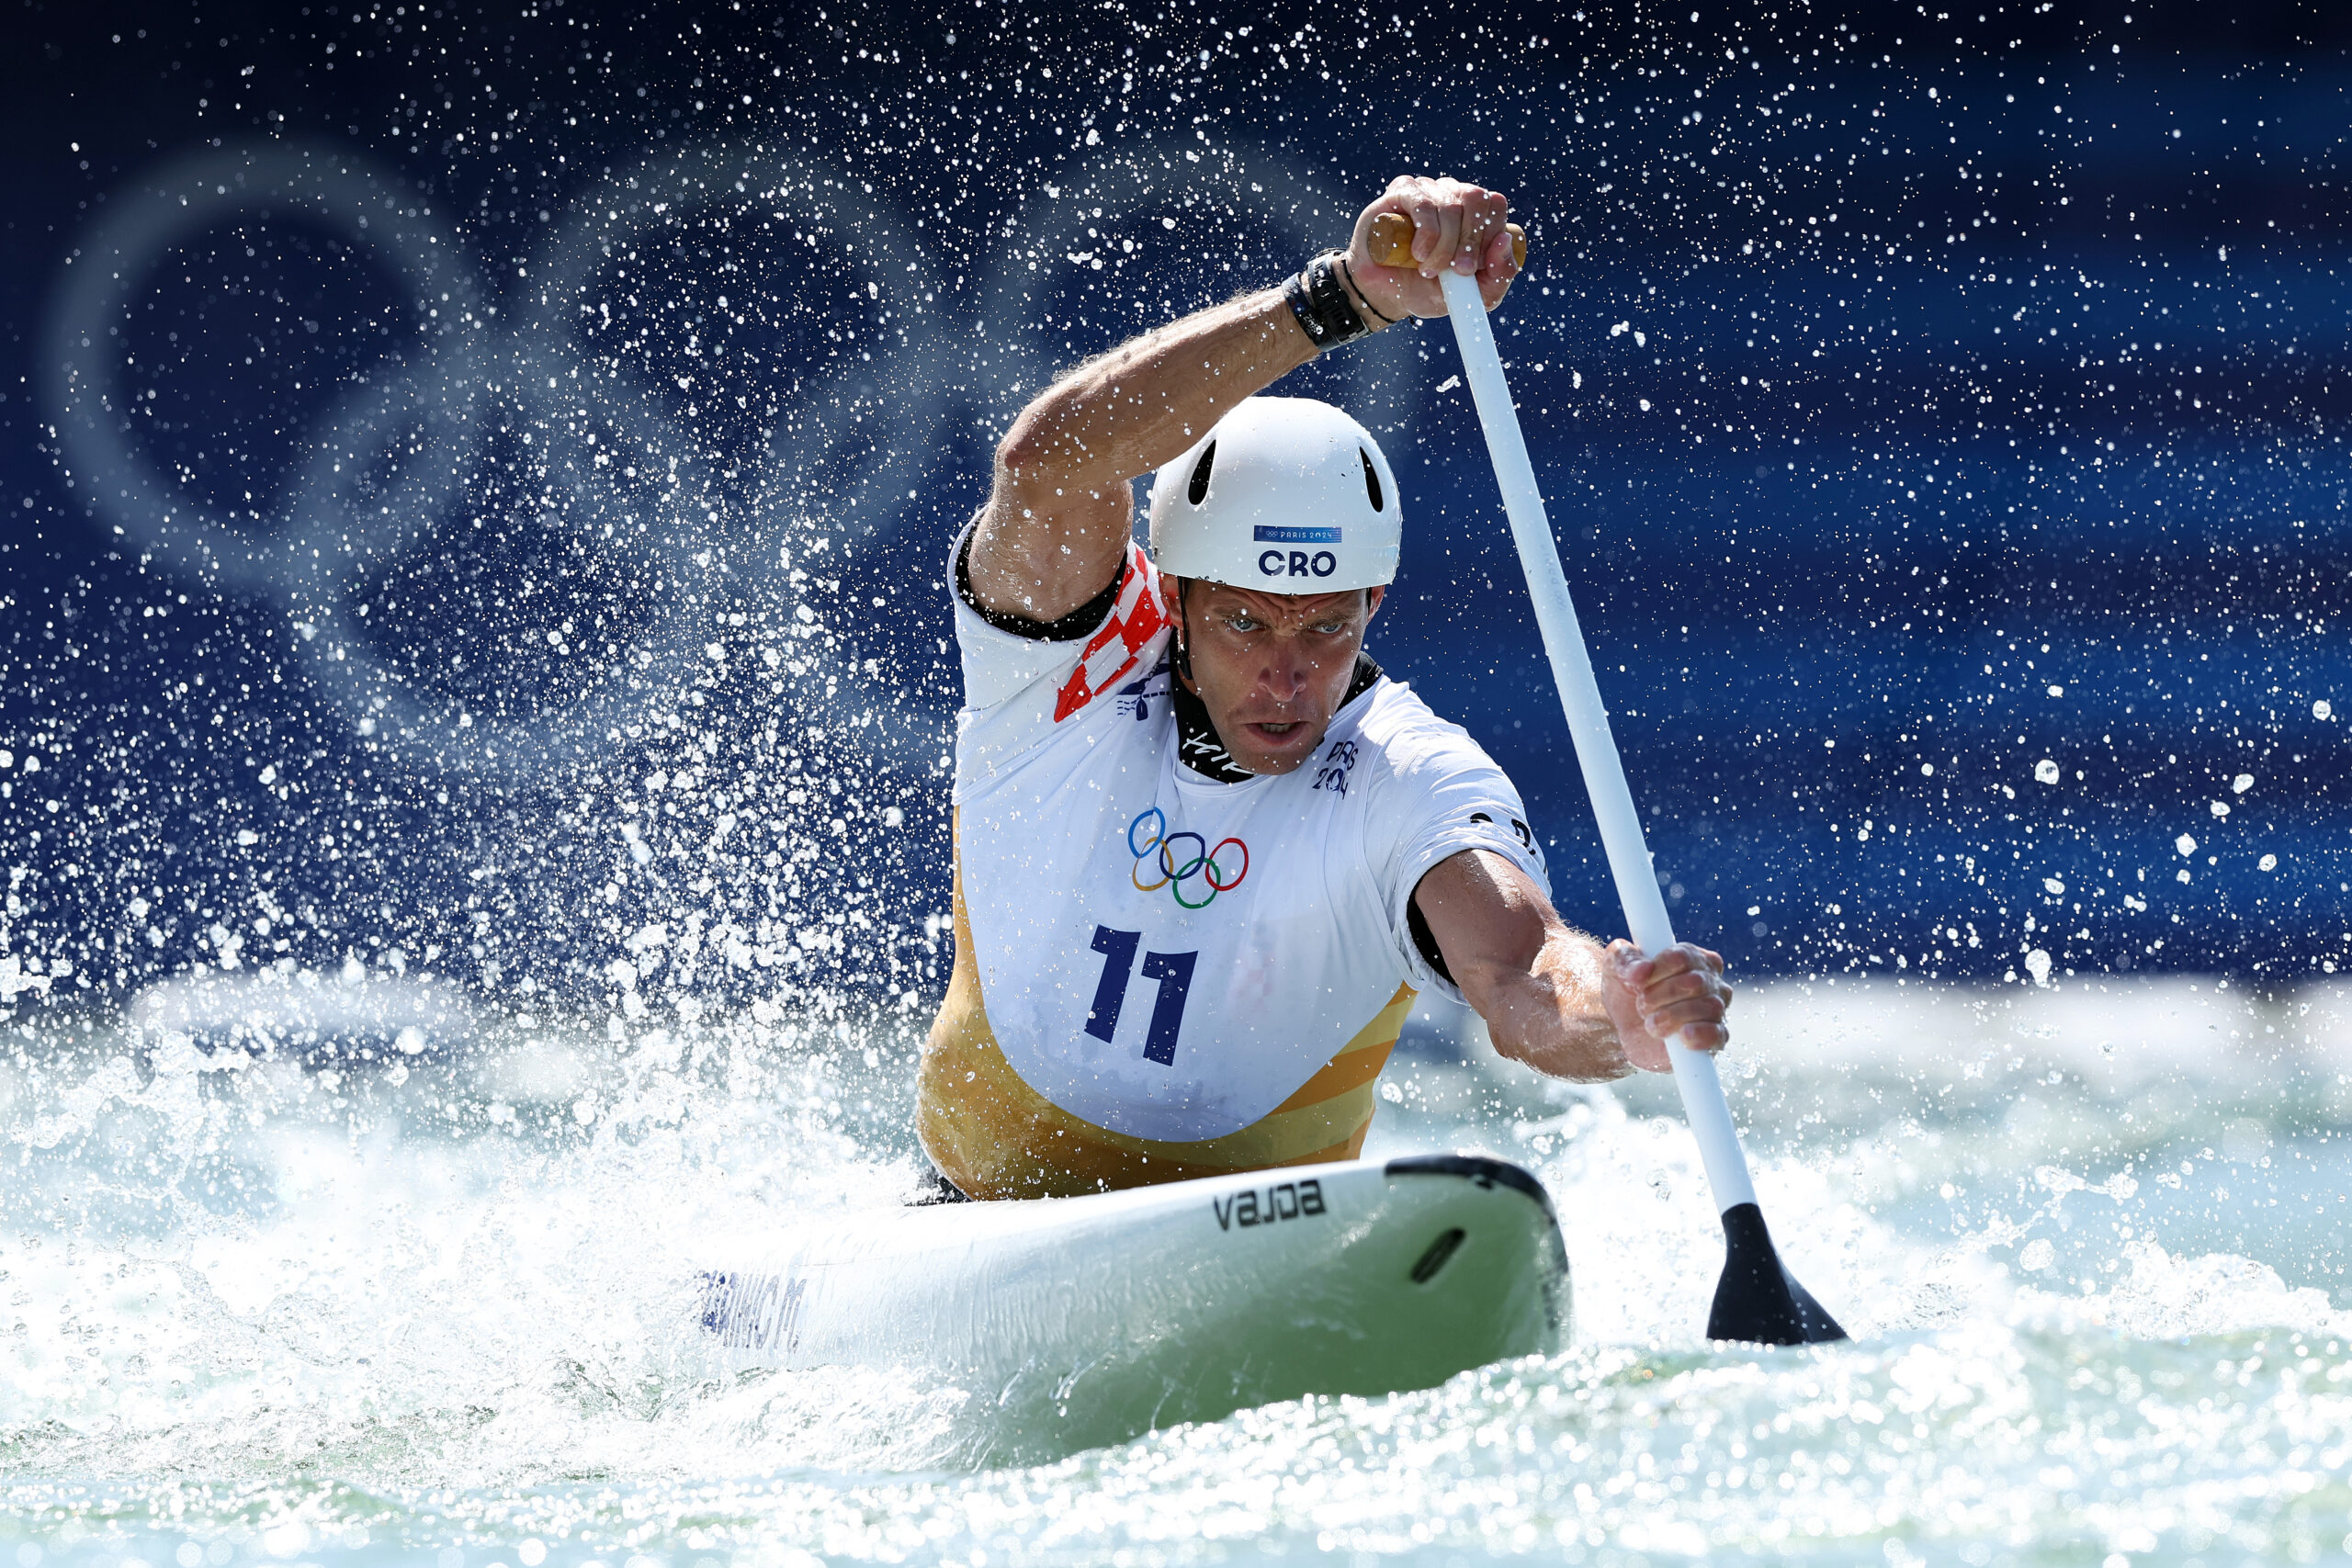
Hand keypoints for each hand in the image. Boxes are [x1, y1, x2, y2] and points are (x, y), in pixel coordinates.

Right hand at [1346, 175, 1521, 322]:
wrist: (1384, 294)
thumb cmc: (1428, 289)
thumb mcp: (1473, 295)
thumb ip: (1500, 274)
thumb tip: (1505, 239)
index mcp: (1475, 214)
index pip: (1495, 205)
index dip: (1490, 235)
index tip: (1476, 267)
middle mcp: (1453, 195)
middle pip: (1477, 198)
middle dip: (1469, 241)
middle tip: (1458, 270)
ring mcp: (1428, 190)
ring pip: (1450, 205)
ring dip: (1444, 245)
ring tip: (1429, 269)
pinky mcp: (1402, 192)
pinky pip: (1423, 203)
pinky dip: (1427, 233)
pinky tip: (1418, 253)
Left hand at [1600, 940, 1730, 1073]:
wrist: (1624, 1029)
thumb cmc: (1626, 990)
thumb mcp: (1615, 967)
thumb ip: (1624, 959)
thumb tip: (1643, 969)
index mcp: (1691, 956)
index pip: (1683, 957)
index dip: (1657, 971)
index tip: (1637, 983)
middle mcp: (1710, 980)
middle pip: (1694, 983)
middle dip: (1659, 996)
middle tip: (1642, 1005)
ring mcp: (1716, 1008)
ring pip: (1709, 1007)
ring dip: (1672, 1017)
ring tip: (1651, 1023)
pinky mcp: (1714, 1037)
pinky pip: (1718, 1034)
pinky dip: (1701, 1035)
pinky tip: (1683, 1036)